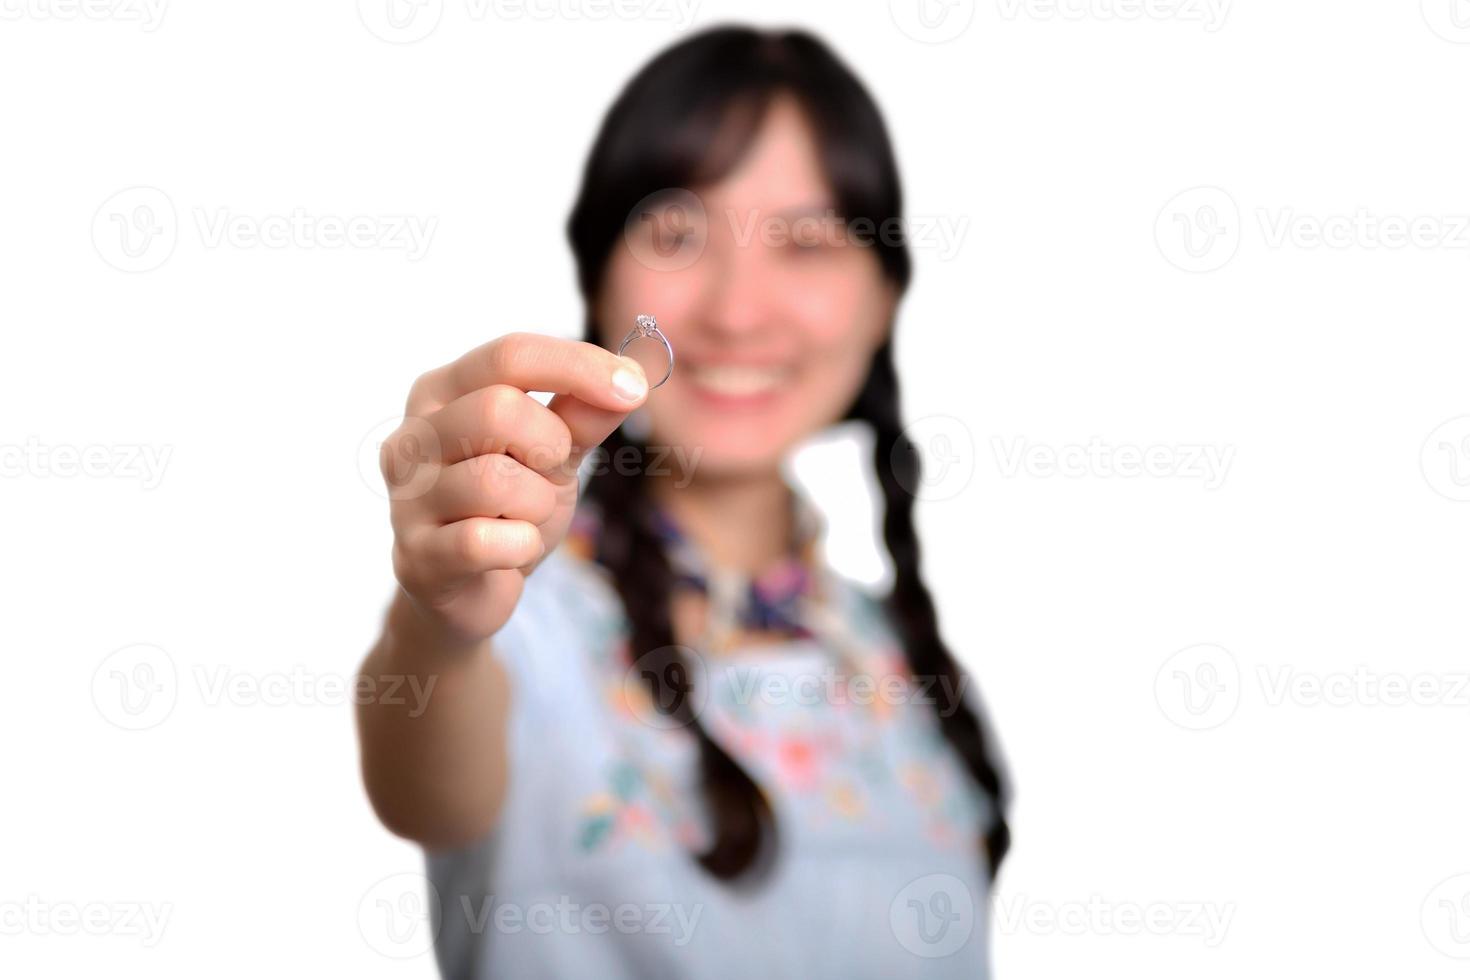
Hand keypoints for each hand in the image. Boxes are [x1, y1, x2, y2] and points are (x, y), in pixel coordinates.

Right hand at [380, 331, 648, 644]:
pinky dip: (522, 545)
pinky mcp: (417, 557)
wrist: (468, 591)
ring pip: (494, 480)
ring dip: (537, 503)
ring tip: (525, 516)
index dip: (577, 366)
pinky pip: (485, 542)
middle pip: (498, 409)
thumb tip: (630, 380)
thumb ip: (583, 416)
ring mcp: (407, 498)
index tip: (634, 387)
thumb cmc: (509, 507)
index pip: (509, 356)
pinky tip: (513, 549)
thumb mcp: (554, 453)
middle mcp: (412, 437)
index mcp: (441, 392)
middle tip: (550, 471)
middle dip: (550, 445)